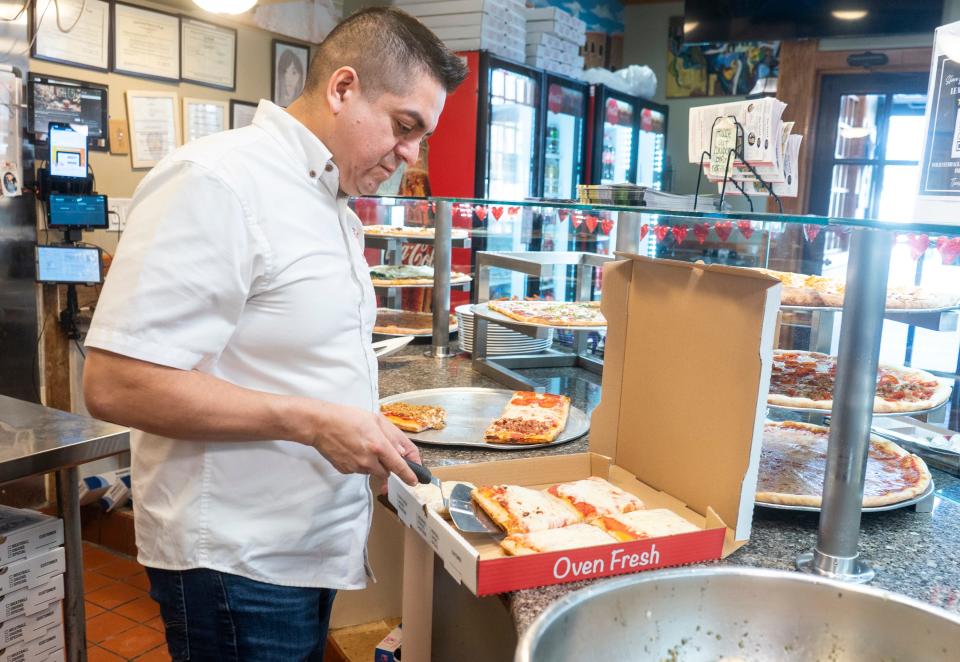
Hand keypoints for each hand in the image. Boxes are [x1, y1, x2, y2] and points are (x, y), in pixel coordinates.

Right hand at [299, 402, 417, 484]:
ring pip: (372, 471)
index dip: (408, 475)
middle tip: (380, 450)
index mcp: (379, 446)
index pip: (399, 467)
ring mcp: (356, 467)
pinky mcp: (346, 470)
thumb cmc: (348, 418)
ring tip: (363, 446)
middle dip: (387, 465)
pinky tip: (353, 450)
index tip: (413, 481)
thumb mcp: (376, 419)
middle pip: (386, 472)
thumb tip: (403, 452)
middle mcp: (369, 460)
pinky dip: (360, 463)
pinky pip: (359, 470)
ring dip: (373, 464)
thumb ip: (393, 436)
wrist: (321, 424)